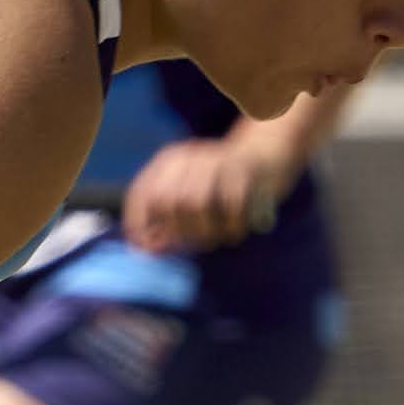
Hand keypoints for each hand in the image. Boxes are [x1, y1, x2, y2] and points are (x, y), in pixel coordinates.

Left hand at [120, 130, 294, 254]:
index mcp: (169, 161)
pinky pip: (230, 207)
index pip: (141, 194)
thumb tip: (146, 248)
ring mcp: (215, 161)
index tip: (146, 248)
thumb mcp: (189, 202)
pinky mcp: (243, 171)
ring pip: (194, 204)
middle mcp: (188, 156)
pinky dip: (231, 226)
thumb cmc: (220, 190)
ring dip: (205, 232)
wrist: (264, 159)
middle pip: (166, 201)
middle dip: (177, 232)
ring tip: (216, 238)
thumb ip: (165, 225)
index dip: (139, 224)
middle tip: (193, 244)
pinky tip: (235, 231)